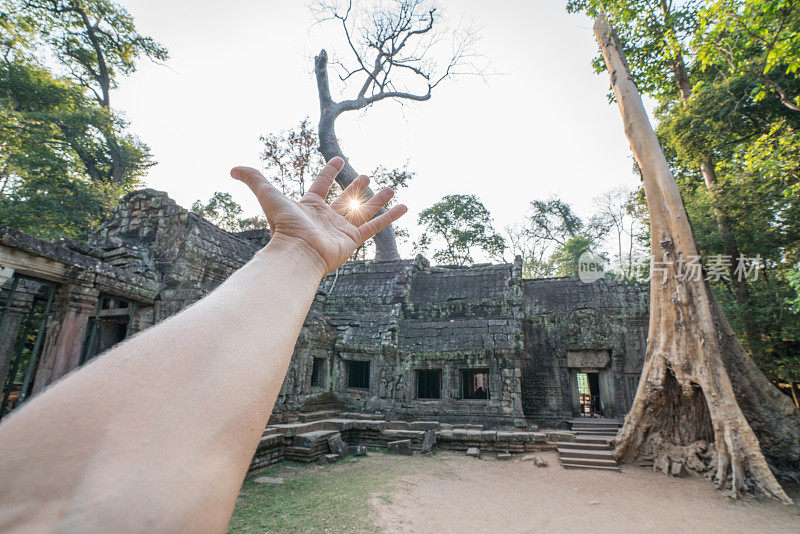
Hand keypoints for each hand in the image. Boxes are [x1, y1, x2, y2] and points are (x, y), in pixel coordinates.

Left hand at [231, 157, 406, 275]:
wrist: (297, 252)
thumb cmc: (283, 226)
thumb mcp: (268, 195)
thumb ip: (253, 179)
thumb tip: (232, 168)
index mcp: (309, 206)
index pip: (321, 184)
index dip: (328, 172)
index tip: (337, 159)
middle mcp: (326, 217)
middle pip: (344, 199)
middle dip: (355, 188)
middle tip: (365, 176)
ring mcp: (340, 230)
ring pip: (363, 211)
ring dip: (377, 200)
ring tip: (391, 187)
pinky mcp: (353, 241)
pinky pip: (375, 226)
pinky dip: (390, 217)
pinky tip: (404, 207)